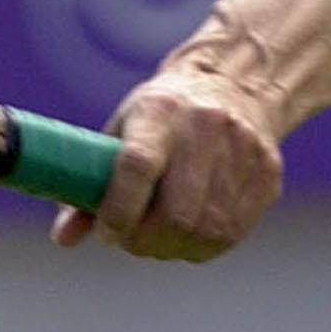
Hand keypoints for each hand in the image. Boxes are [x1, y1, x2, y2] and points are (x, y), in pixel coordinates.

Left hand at [49, 65, 282, 262]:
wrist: (234, 83)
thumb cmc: (164, 113)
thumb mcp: (124, 129)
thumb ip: (91, 185)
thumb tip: (63, 238)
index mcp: (161, 110)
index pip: (138, 165)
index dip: (118, 209)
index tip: (107, 233)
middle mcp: (206, 126)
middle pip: (177, 212)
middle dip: (147, 241)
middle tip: (132, 240)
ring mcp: (243, 150)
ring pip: (207, 230)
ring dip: (174, 248)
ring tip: (159, 238)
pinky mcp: (267, 173)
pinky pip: (233, 233)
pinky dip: (204, 245)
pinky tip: (189, 233)